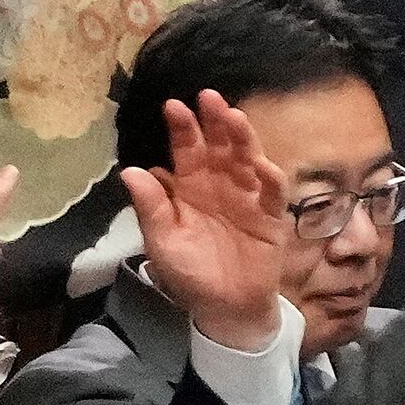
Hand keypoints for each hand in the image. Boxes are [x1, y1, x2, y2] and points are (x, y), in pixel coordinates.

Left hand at [123, 92, 287, 348]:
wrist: (223, 307)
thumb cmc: (189, 272)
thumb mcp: (162, 242)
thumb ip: (150, 207)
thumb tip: (131, 171)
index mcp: (189, 188)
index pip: (186, 151)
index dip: (181, 129)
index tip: (172, 106)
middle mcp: (219, 185)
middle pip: (218, 147)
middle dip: (213, 122)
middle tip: (207, 97)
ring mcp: (247, 197)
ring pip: (247, 160)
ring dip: (242, 139)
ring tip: (232, 117)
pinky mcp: (270, 216)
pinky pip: (272, 192)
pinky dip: (268, 177)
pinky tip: (259, 164)